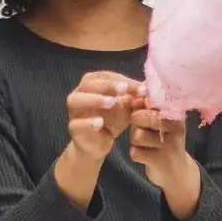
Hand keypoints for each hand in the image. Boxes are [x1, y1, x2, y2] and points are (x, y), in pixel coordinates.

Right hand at [52, 70, 138, 207]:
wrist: (99, 143)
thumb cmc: (111, 119)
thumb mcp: (127, 107)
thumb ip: (135, 98)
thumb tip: (148, 89)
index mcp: (93, 83)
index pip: (106, 76)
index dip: (123, 80)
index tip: (141, 88)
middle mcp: (79, 93)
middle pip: (89, 83)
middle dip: (107, 85)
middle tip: (123, 89)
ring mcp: (74, 111)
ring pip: (76, 99)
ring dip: (94, 99)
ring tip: (111, 103)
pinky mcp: (73, 127)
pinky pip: (75, 123)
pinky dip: (87, 122)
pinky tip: (99, 123)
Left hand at [127, 105, 201, 220]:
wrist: (178, 173)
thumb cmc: (164, 142)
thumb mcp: (160, 123)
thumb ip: (147, 109)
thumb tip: (133, 97)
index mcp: (176, 114)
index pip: (151, 100)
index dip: (140, 104)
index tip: (142, 110)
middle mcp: (175, 128)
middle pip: (139, 116)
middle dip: (136, 124)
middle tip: (143, 131)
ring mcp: (169, 145)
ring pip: (136, 135)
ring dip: (135, 141)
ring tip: (146, 145)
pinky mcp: (160, 161)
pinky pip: (134, 152)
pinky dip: (136, 154)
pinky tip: (146, 156)